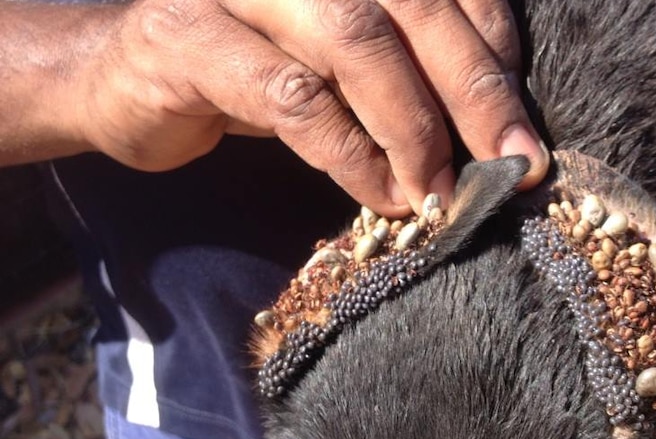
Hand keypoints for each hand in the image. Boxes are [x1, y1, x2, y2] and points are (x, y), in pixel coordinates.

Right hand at [77, 0, 548, 215]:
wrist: (124, 75)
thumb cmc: (253, 67)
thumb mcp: (339, 63)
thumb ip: (405, 73)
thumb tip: (493, 129)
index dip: (494, 53)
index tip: (520, 130)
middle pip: (414, 9)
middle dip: (474, 94)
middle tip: (511, 166)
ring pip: (358, 44)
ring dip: (413, 128)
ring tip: (440, 192)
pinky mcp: (192, 37)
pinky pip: (294, 97)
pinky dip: (349, 153)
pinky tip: (380, 193)